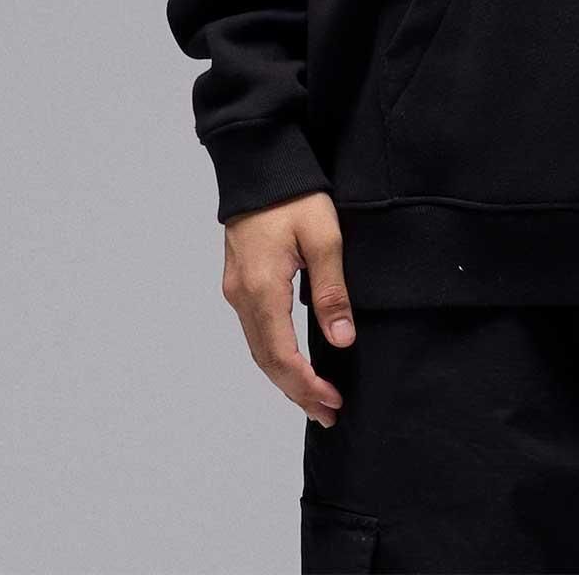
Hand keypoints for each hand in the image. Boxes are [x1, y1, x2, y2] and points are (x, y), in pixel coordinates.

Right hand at [221, 189, 353, 425]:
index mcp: (261, 290)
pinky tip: (294, 361)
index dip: (307, 385)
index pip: (282, 356)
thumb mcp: (324, 238)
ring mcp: (236, 290)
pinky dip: (275, 354)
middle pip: (267, 361)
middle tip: (328, 413)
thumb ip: (331, 291)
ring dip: (285, 376)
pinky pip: (256, 331)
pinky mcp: (239, 281)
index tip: (332, 403)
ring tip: (315, 397)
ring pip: (258, 348)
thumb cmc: (294, 195)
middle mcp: (242, 297)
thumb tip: (342, 339)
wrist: (258, 164)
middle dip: (297, 391)